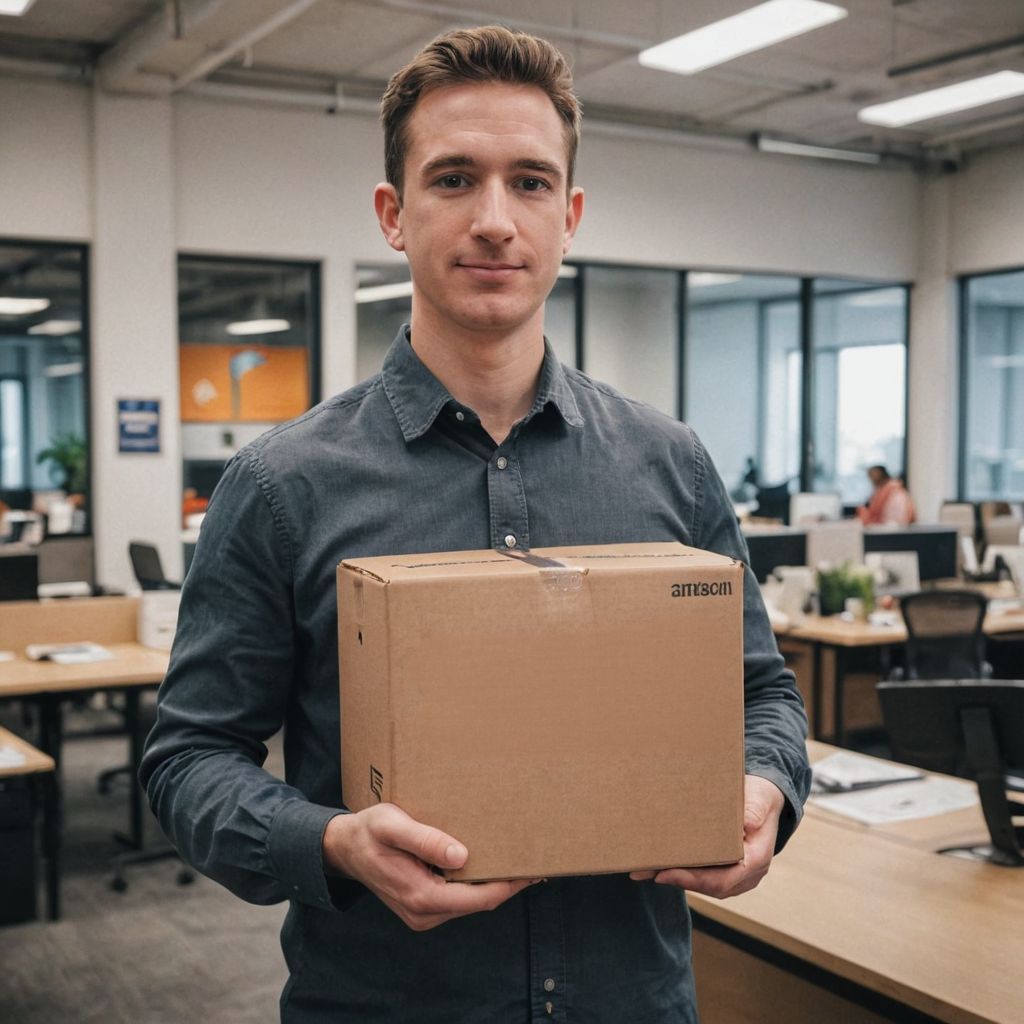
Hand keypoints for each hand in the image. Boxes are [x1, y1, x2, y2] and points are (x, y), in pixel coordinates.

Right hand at [322, 803, 535, 930]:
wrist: (344, 848)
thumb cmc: (369, 831)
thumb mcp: (393, 826)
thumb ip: (425, 840)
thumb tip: (461, 856)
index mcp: (421, 896)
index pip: (479, 898)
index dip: (509, 885)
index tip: (533, 869)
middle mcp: (424, 912)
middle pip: (480, 902)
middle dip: (507, 883)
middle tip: (535, 858)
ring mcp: (424, 912)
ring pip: (471, 901)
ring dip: (493, 882)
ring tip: (516, 856)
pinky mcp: (424, 906)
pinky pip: (459, 898)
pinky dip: (476, 883)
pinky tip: (487, 862)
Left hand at [629, 774, 784, 898]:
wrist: (764, 799)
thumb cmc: (760, 797)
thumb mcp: (760, 798)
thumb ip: (755, 810)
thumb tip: (748, 824)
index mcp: (757, 859)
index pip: (724, 879)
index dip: (695, 880)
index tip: (667, 873)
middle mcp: (747, 873)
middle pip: (711, 886)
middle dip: (679, 881)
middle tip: (648, 872)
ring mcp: (737, 873)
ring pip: (706, 885)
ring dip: (677, 879)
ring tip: (646, 870)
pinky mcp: (725, 867)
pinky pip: (704, 876)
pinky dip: (684, 872)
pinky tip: (660, 865)